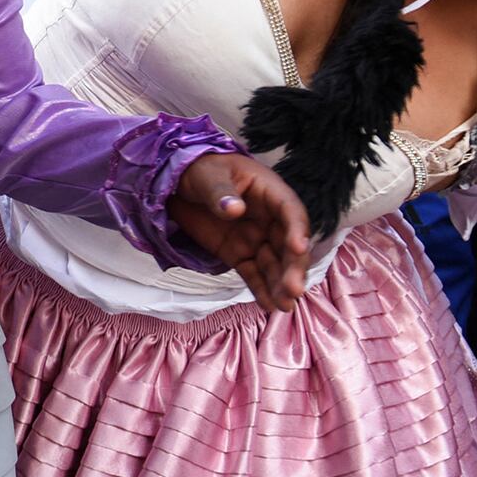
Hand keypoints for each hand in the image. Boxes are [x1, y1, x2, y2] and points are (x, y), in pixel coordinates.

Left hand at [167, 153, 309, 312]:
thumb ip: (220, 192)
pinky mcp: (239, 254)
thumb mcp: (207, 175)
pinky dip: (261, 290)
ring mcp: (255, 238)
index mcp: (269, 192)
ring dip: (280, 285)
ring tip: (284, 306)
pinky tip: (268, 306)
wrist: (177, 183)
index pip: (290, 211)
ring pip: (274, 264)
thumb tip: (235, 209)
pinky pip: (253, 274)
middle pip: (288, 245)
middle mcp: (269, 219)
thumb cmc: (199, 170)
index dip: (297, 229)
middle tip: (293, 290)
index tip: (298, 248)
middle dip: (293, 268)